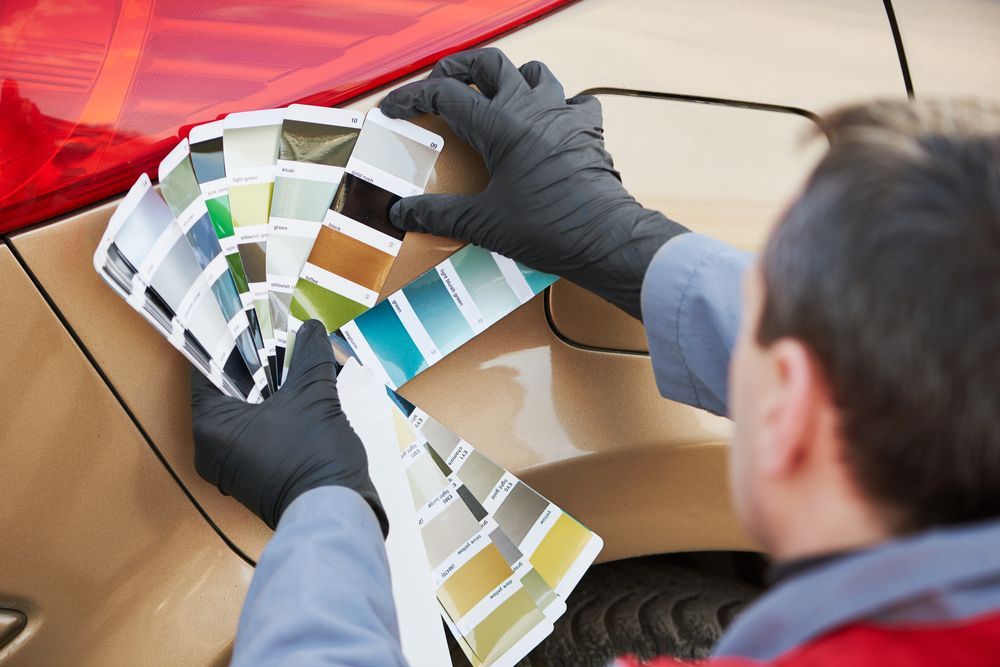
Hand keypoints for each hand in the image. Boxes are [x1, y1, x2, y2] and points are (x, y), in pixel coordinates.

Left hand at [190, 320, 386, 534]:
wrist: (335, 513)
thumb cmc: (313, 454)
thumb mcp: (314, 395)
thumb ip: (310, 356)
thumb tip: (311, 328)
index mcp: (211, 426)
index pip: (207, 370)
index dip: (228, 342)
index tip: (245, 321)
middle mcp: (211, 449)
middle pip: (228, 392)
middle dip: (255, 366)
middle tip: (275, 339)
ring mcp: (231, 467)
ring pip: (245, 413)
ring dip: (268, 390)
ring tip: (292, 364)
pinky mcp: (253, 477)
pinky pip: (257, 433)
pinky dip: (274, 414)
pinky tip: (299, 397)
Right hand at [380, 48, 687, 318]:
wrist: (607, 239)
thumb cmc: (550, 229)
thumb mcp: (484, 224)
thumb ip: (439, 214)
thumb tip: (403, 212)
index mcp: (501, 125)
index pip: (446, 95)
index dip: (413, 98)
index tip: (394, 109)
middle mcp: (532, 108)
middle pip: (488, 62)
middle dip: (458, 68)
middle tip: (439, 84)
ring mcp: (563, 113)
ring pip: (532, 71)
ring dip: (508, 78)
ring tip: (492, 97)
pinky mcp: (587, 130)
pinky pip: (572, 99)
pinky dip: (555, 103)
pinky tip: (546, 122)